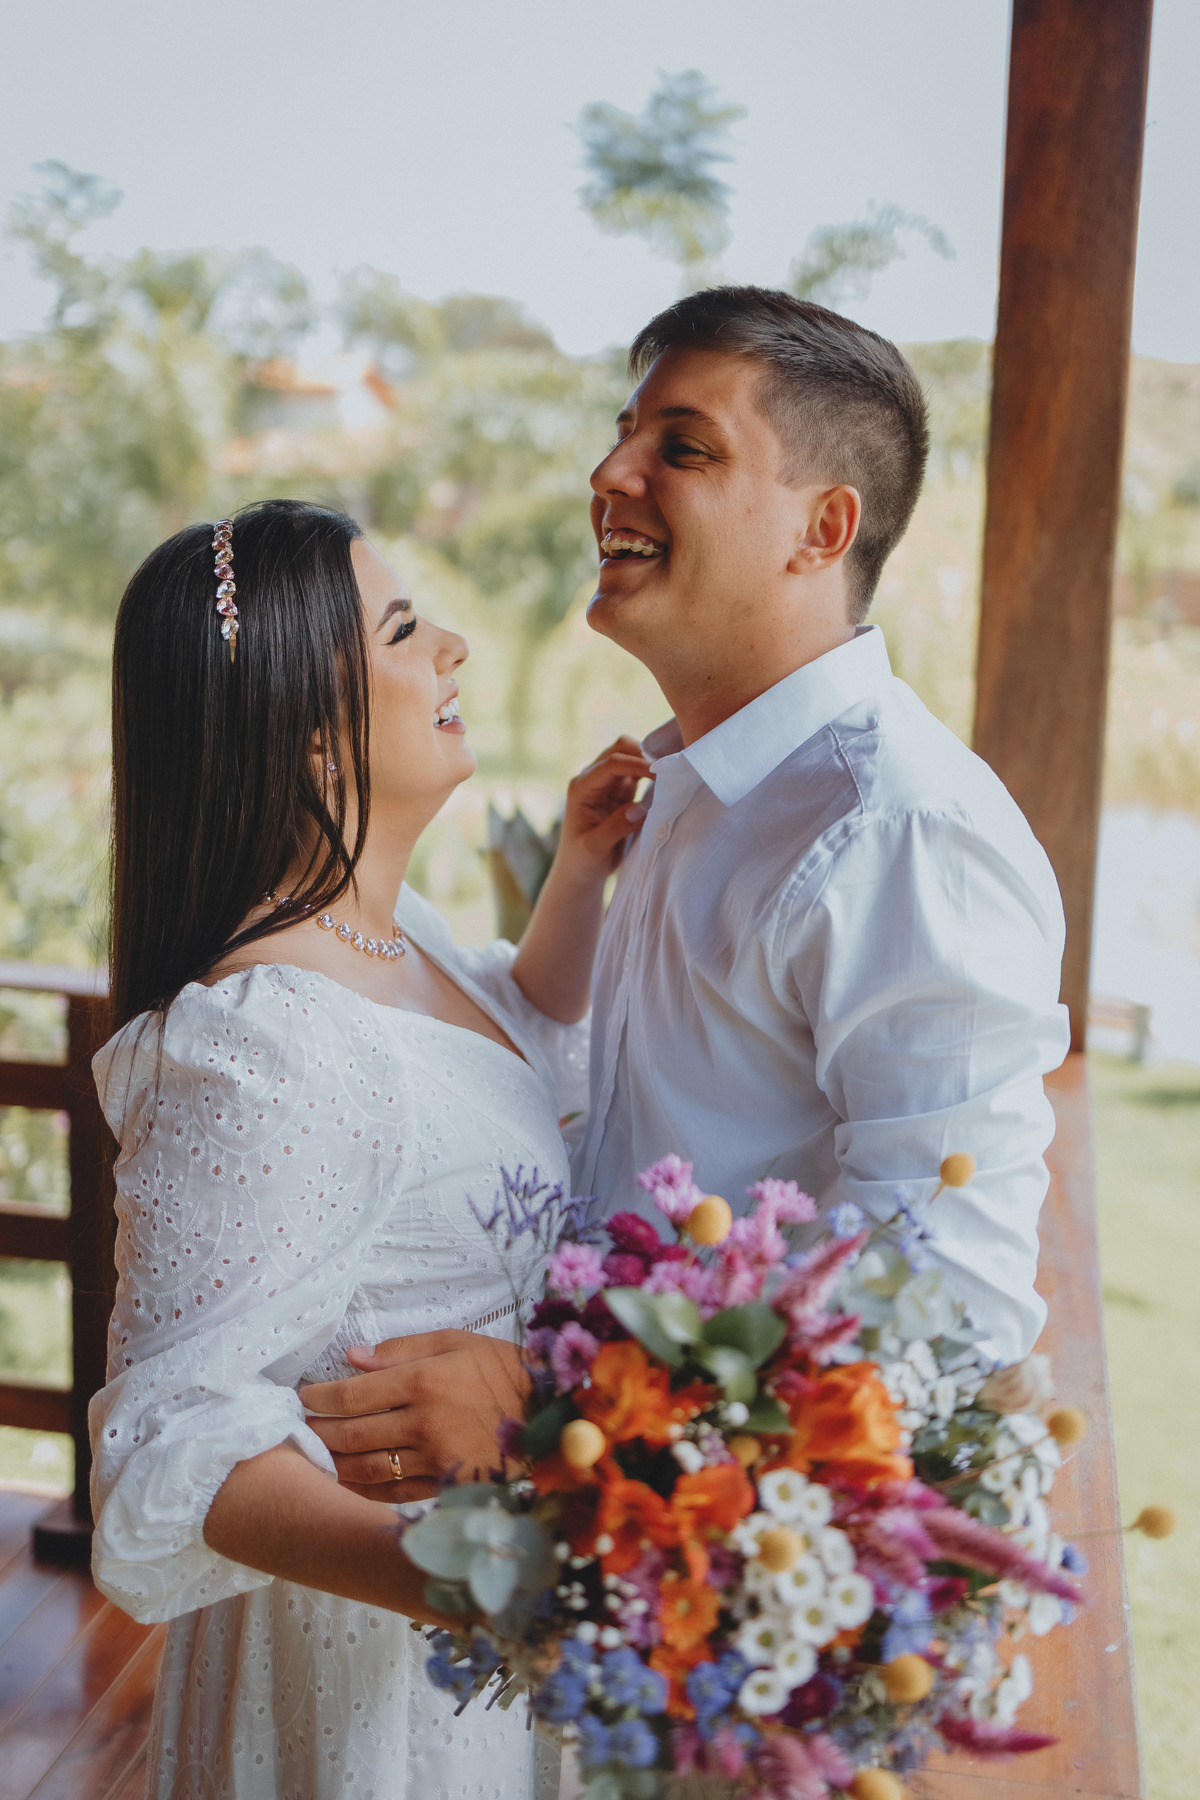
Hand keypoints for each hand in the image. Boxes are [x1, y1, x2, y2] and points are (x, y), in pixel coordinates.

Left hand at [298, 1330, 528, 1503]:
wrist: (552, 1415)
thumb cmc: (503, 1371)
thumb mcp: (458, 1342)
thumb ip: (403, 1349)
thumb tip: (354, 1357)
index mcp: (423, 1381)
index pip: (352, 1394)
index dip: (319, 1398)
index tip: (304, 1397)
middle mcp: (423, 1423)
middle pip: (351, 1435)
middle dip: (317, 1433)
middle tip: (299, 1429)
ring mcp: (434, 1461)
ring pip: (366, 1469)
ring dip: (333, 1465)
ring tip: (314, 1457)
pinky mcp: (446, 1488)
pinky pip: (393, 1494)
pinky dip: (364, 1491)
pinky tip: (347, 1483)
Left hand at [552, 735, 653, 887]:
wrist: (581, 873)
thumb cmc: (582, 862)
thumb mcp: (595, 847)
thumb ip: (616, 827)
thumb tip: (639, 808)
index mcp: (582, 788)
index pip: (611, 764)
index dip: (636, 764)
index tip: (659, 773)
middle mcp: (593, 780)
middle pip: (620, 750)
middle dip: (643, 755)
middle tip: (667, 771)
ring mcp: (608, 785)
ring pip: (632, 757)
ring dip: (649, 763)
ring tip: (670, 776)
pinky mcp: (621, 793)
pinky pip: (639, 774)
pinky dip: (652, 774)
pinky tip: (666, 783)